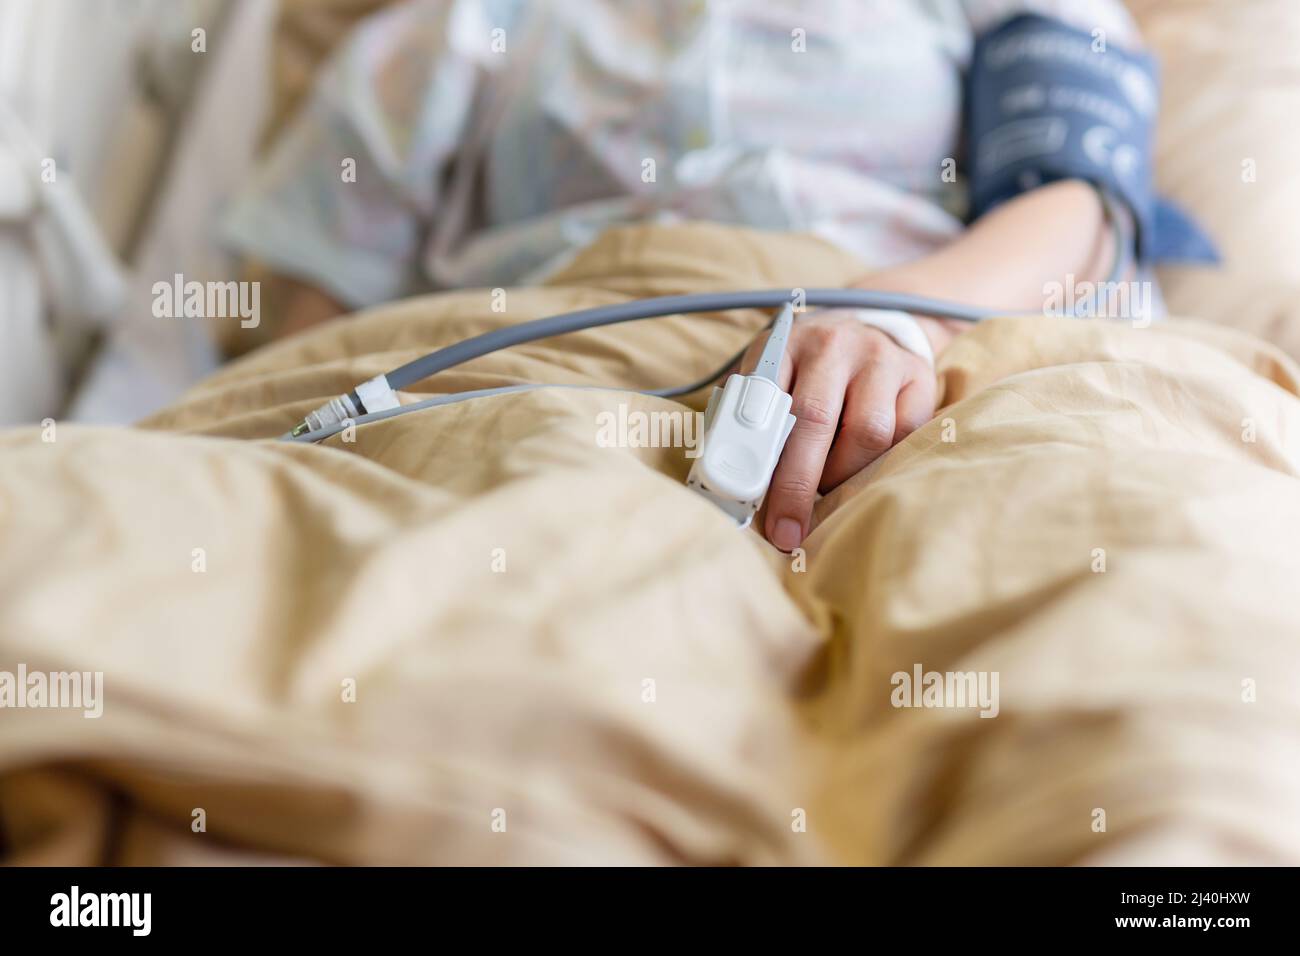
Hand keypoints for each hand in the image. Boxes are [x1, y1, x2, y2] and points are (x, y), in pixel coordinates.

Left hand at [737, 309, 937, 551]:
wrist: (872, 327)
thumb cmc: (809, 366)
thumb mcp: (772, 373)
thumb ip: (746, 413)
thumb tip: (725, 475)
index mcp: (786, 343)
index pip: (766, 400)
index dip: (757, 454)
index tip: (748, 498)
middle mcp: (835, 345)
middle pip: (815, 420)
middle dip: (797, 485)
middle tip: (787, 529)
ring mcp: (881, 359)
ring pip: (867, 433)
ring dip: (842, 475)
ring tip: (826, 483)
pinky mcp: (919, 379)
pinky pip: (903, 437)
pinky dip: (878, 465)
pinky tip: (859, 467)